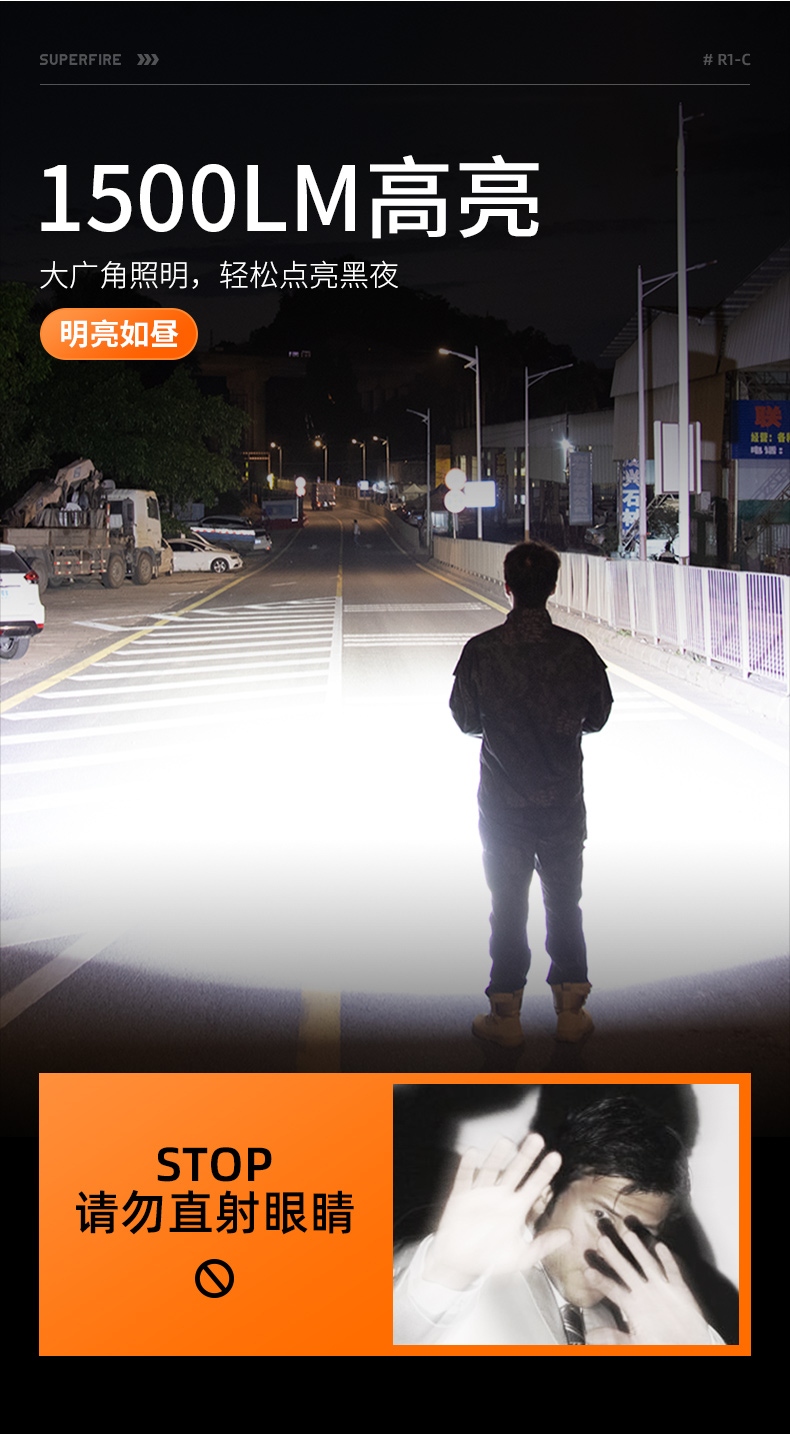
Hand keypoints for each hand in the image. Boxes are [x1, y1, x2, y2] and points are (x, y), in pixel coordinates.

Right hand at [423, 1132, 569, 1290]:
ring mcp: (480, 1195)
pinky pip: (464, 1179)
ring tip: (506, 1142)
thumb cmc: (491, 1259)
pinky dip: (468, 1167)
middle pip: (515, 1171)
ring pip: (490, 1170)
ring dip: (497, 1156)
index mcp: (515, 1209)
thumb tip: (568, 1236)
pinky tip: (473, 1154)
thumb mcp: (521, 1256)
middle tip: (536, 1139)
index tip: (555, 1157)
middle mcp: (500, 1197)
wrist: (461, 1264)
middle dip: (526, 1156)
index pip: (534, 1186)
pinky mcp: (461, 1198)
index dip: (544, 1171)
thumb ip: (544, 1245)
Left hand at [584, 1219, 710, 1344]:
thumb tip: (592, 1336)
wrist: (688, 1347)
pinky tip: (661, 1247)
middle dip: (614, 1255)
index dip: (601, 1281)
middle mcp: (644, 1294)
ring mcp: (661, 1290)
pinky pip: (672, 1273)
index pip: (613, 1290)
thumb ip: (614, 1339)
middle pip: (626, 1270)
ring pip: (647, 1265)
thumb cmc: (661, 1345)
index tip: (587, 1272)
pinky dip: (667, 1260)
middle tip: (602, 1240)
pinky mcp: (679, 1291)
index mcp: (632, 1306)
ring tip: (628, 1235)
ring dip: (639, 1251)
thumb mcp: (635, 1343)